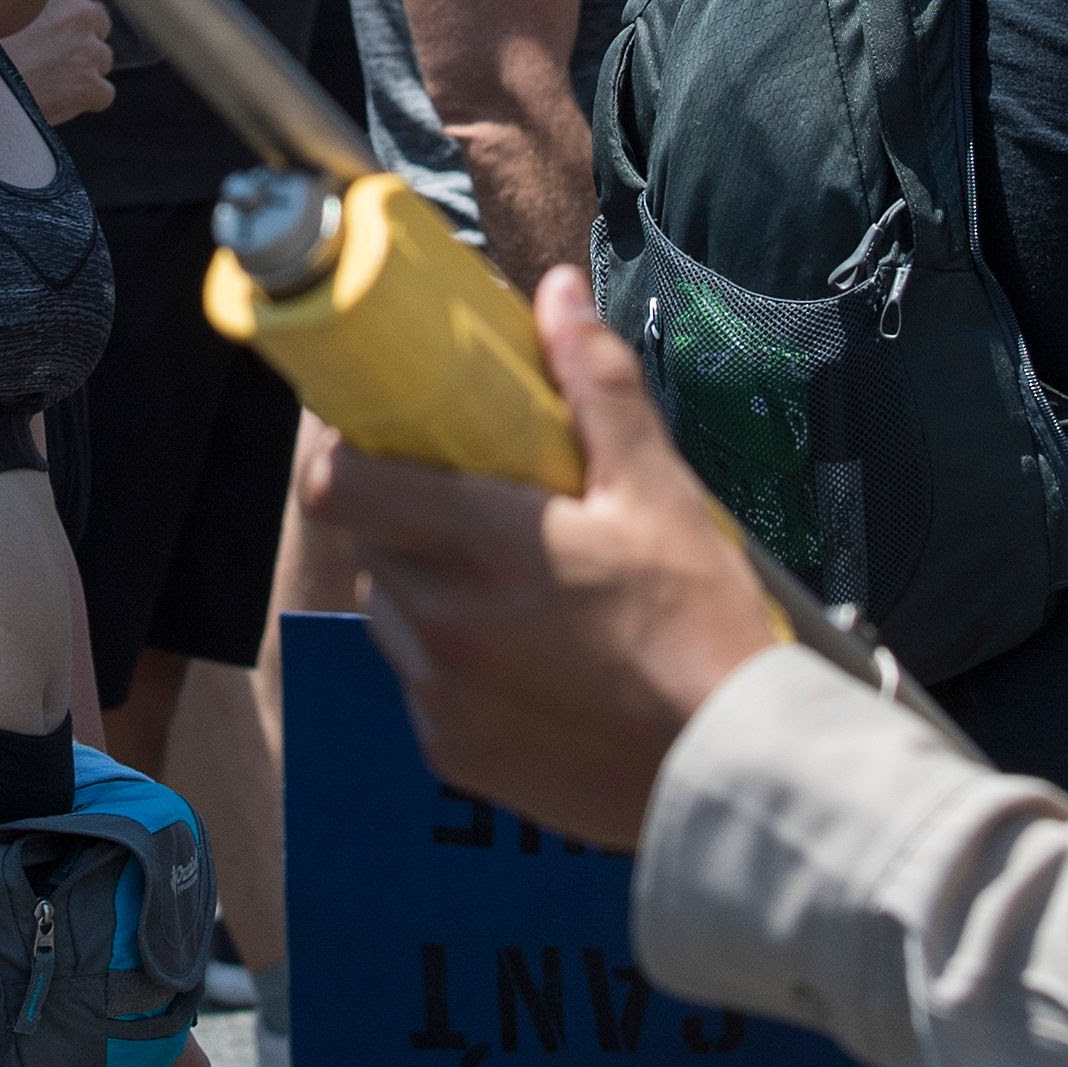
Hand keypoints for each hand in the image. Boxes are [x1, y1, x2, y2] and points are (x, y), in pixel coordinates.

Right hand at [3, 0, 116, 121]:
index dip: (65, 5)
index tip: (44, 19)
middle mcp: (80, 10)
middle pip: (97, 20)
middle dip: (77, 35)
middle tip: (44, 52)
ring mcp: (88, 49)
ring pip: (102, 57)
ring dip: (81, 67)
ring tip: (45, 80)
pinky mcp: (89, 86)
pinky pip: (102, 93)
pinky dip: (83, 100)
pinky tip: (55, 103)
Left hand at [299, 268, 792, 852]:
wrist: (728, 773)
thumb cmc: (700, 631)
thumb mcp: (657, 494)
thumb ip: (596, 387)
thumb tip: (556, 293)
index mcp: (478, 547)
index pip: (339, 484)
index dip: (352, 453)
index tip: (394, 441)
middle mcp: (439, 624)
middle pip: (372, 544)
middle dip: (410, 517)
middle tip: (480, 508)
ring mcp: (440, 696)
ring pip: (392, 615)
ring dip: (428, 591)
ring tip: (513, 590)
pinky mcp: (451, 755)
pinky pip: (422, 685)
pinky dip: (452, 664)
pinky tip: (525, 659)